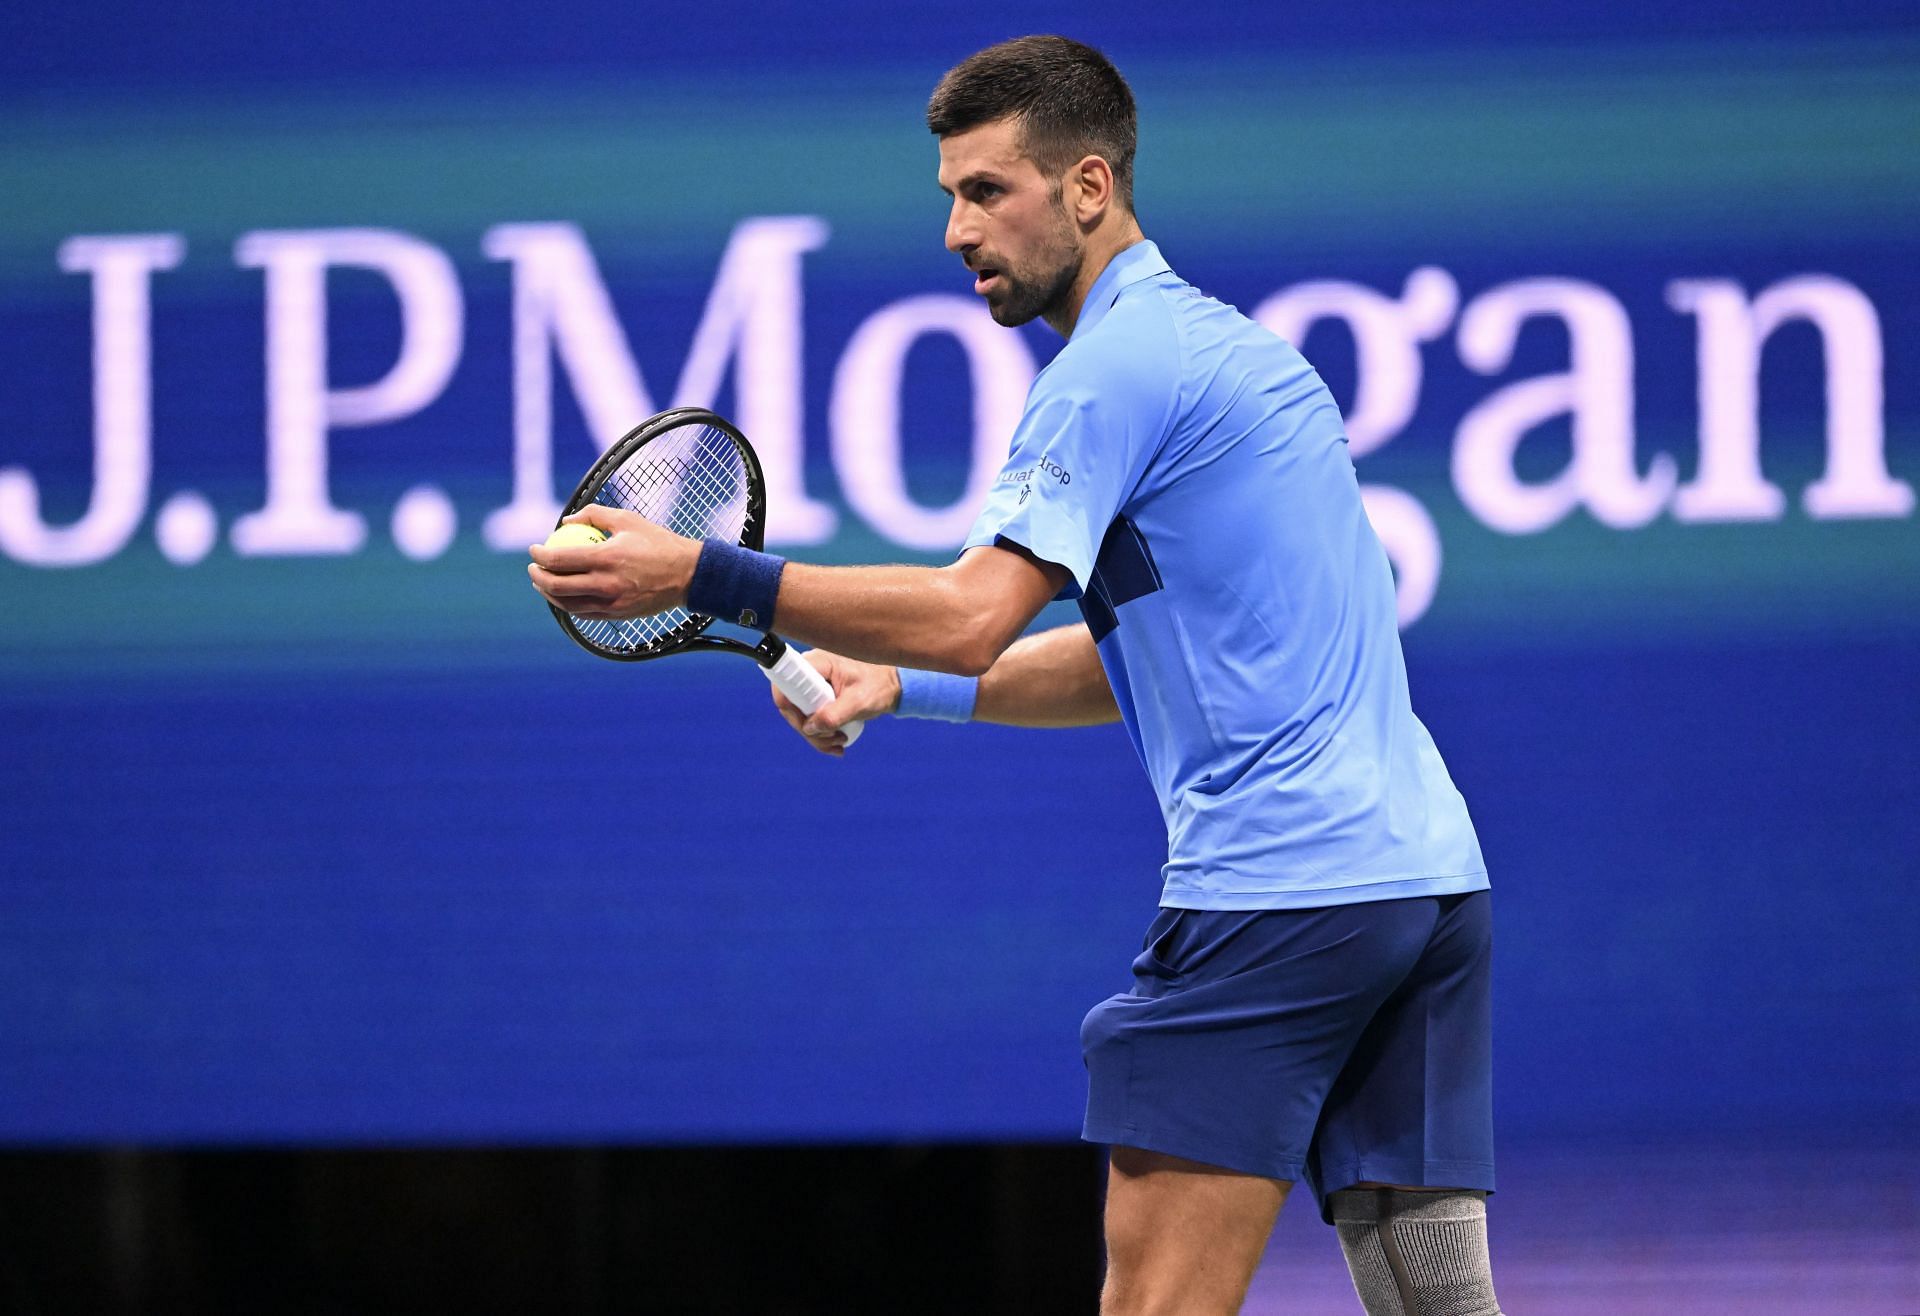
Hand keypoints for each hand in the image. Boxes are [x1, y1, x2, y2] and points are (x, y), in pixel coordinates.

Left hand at [527, 507, 701, 619]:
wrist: (688, 574)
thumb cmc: (658, 543)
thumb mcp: (628, 519)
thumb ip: (594, 515)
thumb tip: (567, 521)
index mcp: (606, 558)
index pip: (559, 559)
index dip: (540, 555)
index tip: (534, 549)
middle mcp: (606, 584)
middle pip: (557, 586)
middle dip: (538, 577)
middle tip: (535, 568)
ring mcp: (611, 603)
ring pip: (567, 604)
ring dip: (549, 594)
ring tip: (544, 583)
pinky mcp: (617, 615)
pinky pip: (585, 613)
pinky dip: (570, 605)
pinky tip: (566, 595)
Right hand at [769, 649, 899, 757]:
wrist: (894, 686)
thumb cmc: (879, 686)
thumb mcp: (859, 702)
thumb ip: (834, 715)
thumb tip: (810, 728)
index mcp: (817, 663)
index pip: (785, 686)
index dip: (791, 710)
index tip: (809, 727)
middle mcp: (810, 671)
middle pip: (791, 705)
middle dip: (809, 730)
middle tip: (831, 739)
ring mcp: (812, 684)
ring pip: (800, 716)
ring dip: (816, 736)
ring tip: (839, 743)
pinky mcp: (818, 696)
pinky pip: (810, 718)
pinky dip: (821, 735)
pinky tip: (836, 744)